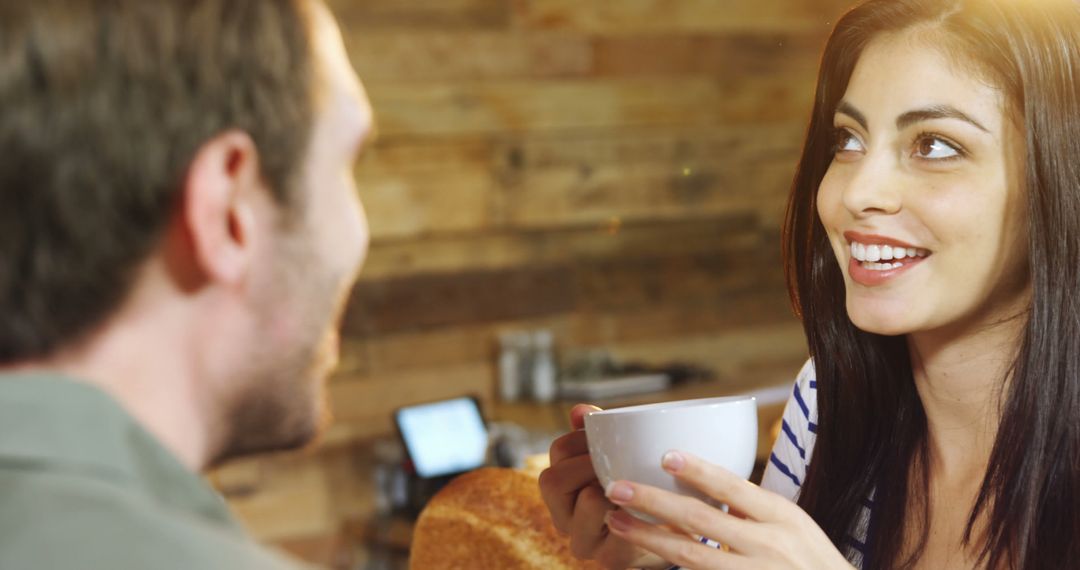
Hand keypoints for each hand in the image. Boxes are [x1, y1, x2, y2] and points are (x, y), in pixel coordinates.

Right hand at [539, 404, 664, 569]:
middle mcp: (563, 518)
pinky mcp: (609, 559)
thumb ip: (597, 434)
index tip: (606, 438)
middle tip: (618, 461)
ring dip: (612, 486)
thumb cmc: (638, 490)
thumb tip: (580, 411)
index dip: (581, 438)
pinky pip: (620, 528)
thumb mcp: (616, 460)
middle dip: (589, 463)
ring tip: (634, 482)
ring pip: (587, 499)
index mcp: (561, 489)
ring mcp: (583, 542)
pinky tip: (650, 504)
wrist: (669, 537)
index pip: (558, 450)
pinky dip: (636, 512)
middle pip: (554, 479)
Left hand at [602, 451, 853, 569]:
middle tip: (616, 488)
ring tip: (616, 520)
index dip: (699, 471)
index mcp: (782, 516)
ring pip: (691, 557)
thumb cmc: (810, 560)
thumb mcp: (793, 523)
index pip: (736, 487)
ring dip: (648, 538)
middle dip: (654, 503)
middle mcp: (768, 547)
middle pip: (702, 521)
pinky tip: (639, 561)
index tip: (665, 455)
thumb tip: (700, 476)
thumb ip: (751, 504)